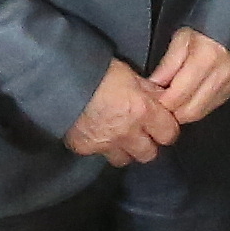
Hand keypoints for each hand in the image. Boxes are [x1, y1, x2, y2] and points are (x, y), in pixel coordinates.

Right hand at [67, 59, 183, 165]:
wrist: (61, 79)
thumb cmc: (97, 70)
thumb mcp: (129, 74)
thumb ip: (148, 90)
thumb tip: (162, 97)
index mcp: (142, 111)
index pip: (169, 135)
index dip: (167, 130)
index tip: (162, 124)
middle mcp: (127, 132)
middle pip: (149, 154)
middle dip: (148, 145)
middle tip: (142, 133)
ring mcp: (105, 144)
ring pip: (124, 160)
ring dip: (125, 150)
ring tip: (119, 137)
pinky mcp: (85, 148)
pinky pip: (99, 155)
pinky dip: (101, 148)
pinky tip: (97, 134)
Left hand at [144, 27, 229, 126]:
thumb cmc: (208, 26)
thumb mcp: (181, 38)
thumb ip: (167, 65)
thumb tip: (153, 86)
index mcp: (205, 59)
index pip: (177, 96)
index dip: (160, 102)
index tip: (150, 99)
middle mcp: (220, 76)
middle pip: (189, 112)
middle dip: (170, 112)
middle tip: (158, 103)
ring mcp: (229, 84)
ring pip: (200, 113)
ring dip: (183, 112)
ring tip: (171, 100)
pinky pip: (210, 107)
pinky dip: (196, 107)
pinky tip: (187, 98)